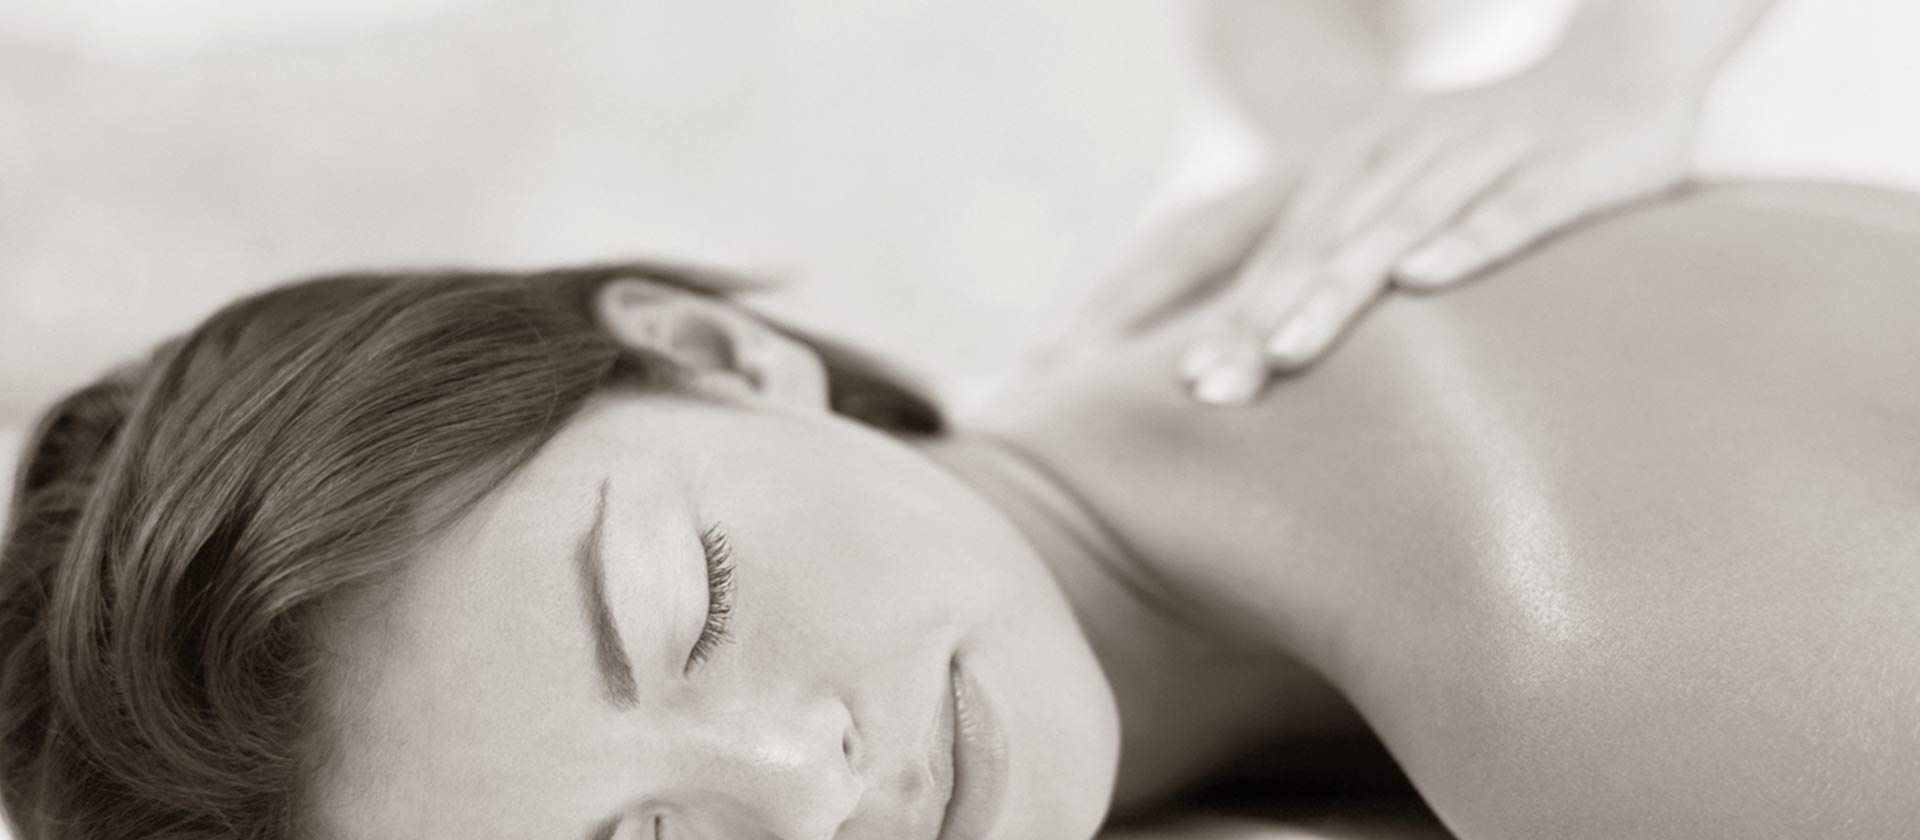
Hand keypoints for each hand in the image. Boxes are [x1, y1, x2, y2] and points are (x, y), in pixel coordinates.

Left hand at [1173, 67, 1702, 404]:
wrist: (1627, 63)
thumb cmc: (1499, 154)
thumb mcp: (1408, 190)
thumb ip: (1349, 257)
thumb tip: (1274, 346)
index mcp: (1358, 161)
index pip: (1281, 251)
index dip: (1231, 316)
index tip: (1188, 386)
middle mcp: (1404, 151)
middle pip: (1319, 246)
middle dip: (1259, 319)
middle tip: (1213, 391)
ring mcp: (1480, 154)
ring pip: (1395, 228)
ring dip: (1338, 291)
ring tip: (1287, 352)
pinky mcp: (1559, 165)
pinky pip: (1506, 208)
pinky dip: (1464, 243)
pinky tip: (1423, 281)